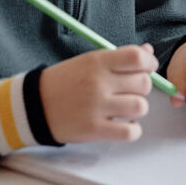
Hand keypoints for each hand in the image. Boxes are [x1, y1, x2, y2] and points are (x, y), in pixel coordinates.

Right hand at [40, 44, 156, 143]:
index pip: (137, 58)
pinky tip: (124, 124)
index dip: (149, 63)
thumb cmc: (65, 81)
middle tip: (130, 90)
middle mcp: (98, 83)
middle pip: (143, 83)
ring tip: (126, 108)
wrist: (35, 104)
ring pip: (141, 107)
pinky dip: (133, 129)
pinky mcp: (94, 130)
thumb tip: (148, 52)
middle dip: (142, 86)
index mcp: (97, 61)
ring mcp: (97, 107)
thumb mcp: (89, 61)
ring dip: (138, 108)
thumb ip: (120, 57)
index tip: (148, 68)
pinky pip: (130, 132)